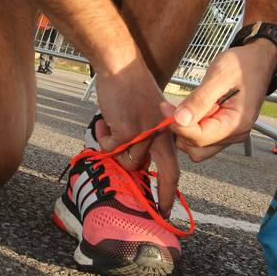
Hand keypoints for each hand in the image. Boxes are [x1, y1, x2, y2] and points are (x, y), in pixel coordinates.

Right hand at [94, 54, 178, 216]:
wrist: (122, 66)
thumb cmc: (133, 87)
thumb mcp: (150, 113)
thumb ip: (148, 136)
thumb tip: (137, 162)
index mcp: (167, 132)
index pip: (173, 168)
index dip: (168, 191)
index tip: (164, 210)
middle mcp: (159, 136)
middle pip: (155, 172)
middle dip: (150, 190)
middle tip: (144, 203)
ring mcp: (143, 135)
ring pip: (126, 162)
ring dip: (113, 149)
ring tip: (110, 128)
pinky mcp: (126, 132)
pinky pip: (110, 148)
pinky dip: (103, 137)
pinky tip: (104, 122)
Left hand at [169, 40, 276, 161]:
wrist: (258, 60)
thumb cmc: (242, 64)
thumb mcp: (219, 76)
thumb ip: (199, 99)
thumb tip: (179, 120)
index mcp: (236, 124)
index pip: (199, 138)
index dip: (178, 125)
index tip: (165, 107)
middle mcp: (234, 134)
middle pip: (196, 149)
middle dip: (180, 131)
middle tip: (172, 107)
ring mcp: (229, 133)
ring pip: (197, 146)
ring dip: (184, 129)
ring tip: (184, 106)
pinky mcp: (223, 128)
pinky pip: (202, 136)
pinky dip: (190, 126)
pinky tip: (190, 108)